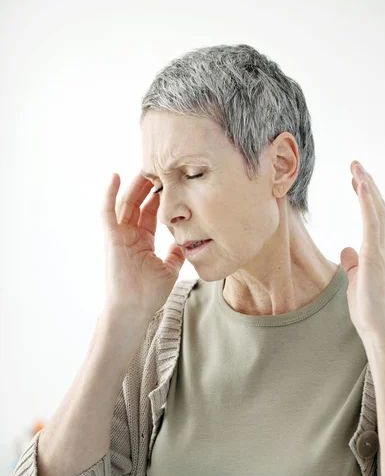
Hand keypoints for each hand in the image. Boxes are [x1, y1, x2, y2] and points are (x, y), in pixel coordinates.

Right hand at [101, 172, 185, 316]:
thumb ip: (176, 254)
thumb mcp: (170, 270)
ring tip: (145, 166)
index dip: (160, 196)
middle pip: (138, 203)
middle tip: (160, 166)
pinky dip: (110, 194)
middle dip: (148, 185)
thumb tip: (185, 242)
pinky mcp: (111, 238)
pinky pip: (108, 212)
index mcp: (143, 241)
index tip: (172, 180)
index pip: (151, 212)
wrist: (135, 309)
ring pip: (125, 202)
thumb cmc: (149, 294)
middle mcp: (130, 235)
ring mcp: (119, 235)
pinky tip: (116, 176)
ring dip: (134, 185)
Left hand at [339, 161, 384, 343]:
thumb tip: (347, 250)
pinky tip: (360, 186)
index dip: (365, 196)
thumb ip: (353, 262)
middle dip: (366, 184)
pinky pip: (371, 224)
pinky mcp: (374, 256)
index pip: (371, 216)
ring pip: (376, 210)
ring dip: (366, 187)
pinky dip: (366, 203)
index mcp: (375, 250)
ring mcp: (379, 249)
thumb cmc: (368, 307)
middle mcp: (381, 246)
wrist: (377, 328)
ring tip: (356, 168)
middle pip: (376, 207)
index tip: (355, 179)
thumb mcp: (356, 279)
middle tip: (355, 165)